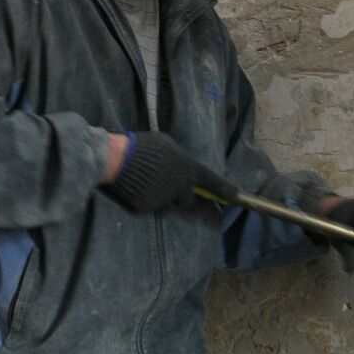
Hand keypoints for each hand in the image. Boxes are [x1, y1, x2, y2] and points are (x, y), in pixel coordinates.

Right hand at [105, 132, 237, 211]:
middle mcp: (179, 186)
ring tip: (143, 180)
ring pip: (166, 201)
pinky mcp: (147, 207)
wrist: (117, 159)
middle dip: (179, 194)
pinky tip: (133, 186)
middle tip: (164, 183)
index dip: (225, 189)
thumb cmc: (142, 146)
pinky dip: (142, 198)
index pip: (210, 180)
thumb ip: (178, 159)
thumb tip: (181, 164)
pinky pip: (148, 204)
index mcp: (186, 168)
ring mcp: (163, 199)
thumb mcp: (166, 145)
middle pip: (186, 198)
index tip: (236, 197)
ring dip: (159, 194)